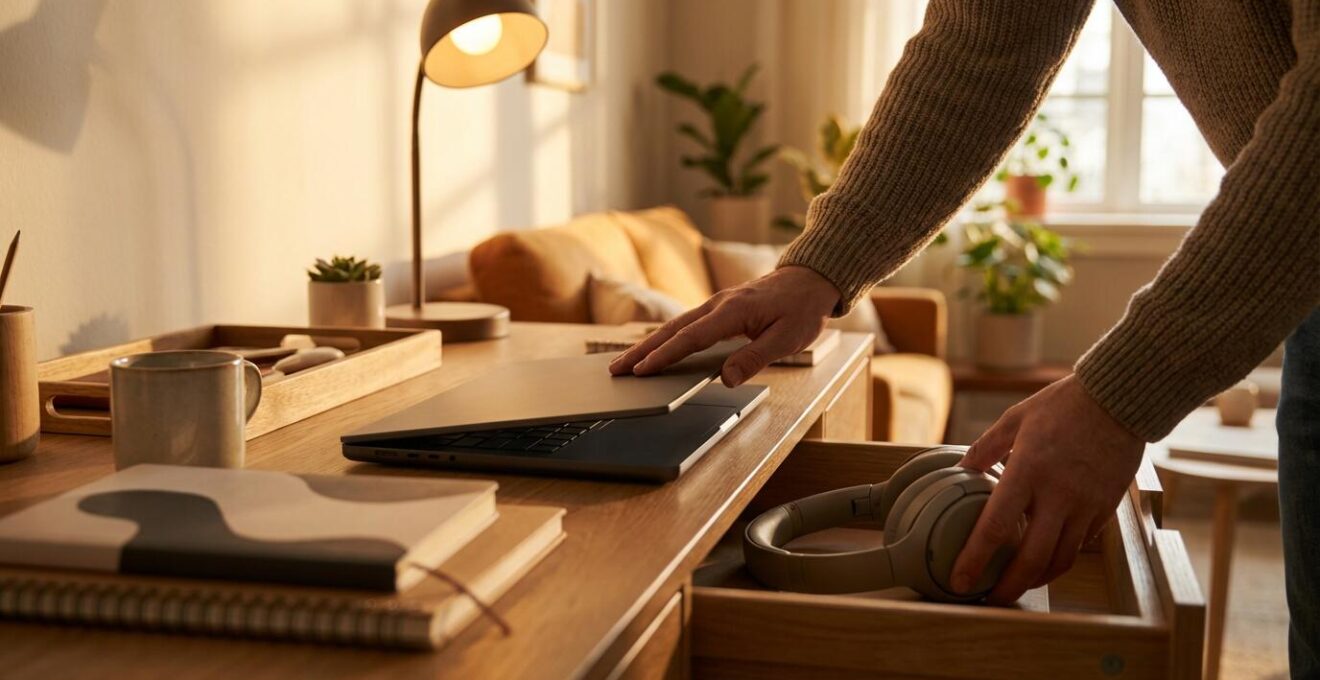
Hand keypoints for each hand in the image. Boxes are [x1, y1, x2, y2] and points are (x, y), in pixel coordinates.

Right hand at [609, 266, 839, 386]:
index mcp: (733, 311)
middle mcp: (718, 304)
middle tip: (616, 369)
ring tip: (624, 363)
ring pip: (674, 326)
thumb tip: (725, 379)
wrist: (810, 279)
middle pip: (672, 330)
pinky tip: (653, 350)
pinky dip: (664, 338)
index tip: (642, 370)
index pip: (691, 338)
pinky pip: (685, 324)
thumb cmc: (802, 309)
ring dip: (648, 345)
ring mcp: (716, 304)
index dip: (665, 356)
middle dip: (642, 351)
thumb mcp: (787, 339)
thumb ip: (754, 358)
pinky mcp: (718, 309)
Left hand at [950, 375, 1143, 604]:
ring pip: (1060, 560)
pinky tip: (1045, 559)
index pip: (995, 526)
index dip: (974, 559)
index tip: (959, 580)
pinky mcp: (1105, 508)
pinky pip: (1080, 544)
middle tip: (990, 599)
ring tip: (1016, 585)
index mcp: (1028, 470)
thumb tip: (959, 471)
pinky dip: (1060, 558)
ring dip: (1036, 579)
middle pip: (1031, 558)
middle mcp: (1058, 494)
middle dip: (1008, 587)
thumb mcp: (1015, 419)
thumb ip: (985, 448)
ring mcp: (1085, 505)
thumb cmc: (1064, 406)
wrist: (1120, 399)